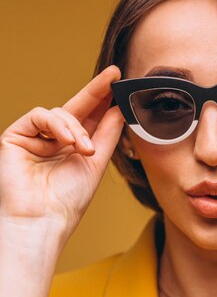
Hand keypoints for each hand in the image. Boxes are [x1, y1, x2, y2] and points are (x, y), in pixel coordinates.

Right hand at [0, 66, 123, 239]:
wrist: (42, 220)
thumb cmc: (67, 200)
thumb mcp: (96, 163)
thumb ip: (107, 134)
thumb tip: (120, 109)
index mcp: (73, 149)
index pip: (90, 118)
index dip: (104, 100)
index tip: (120, 81)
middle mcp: (54, 141)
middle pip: (76, 108)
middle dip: (96, 91)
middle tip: (114, 75)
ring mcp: (34, 137)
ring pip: (60, 113)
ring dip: (77, 128)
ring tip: (85, 149)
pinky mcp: (16, 136)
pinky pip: (39, 116)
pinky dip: (57, 125)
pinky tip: (67, 141)